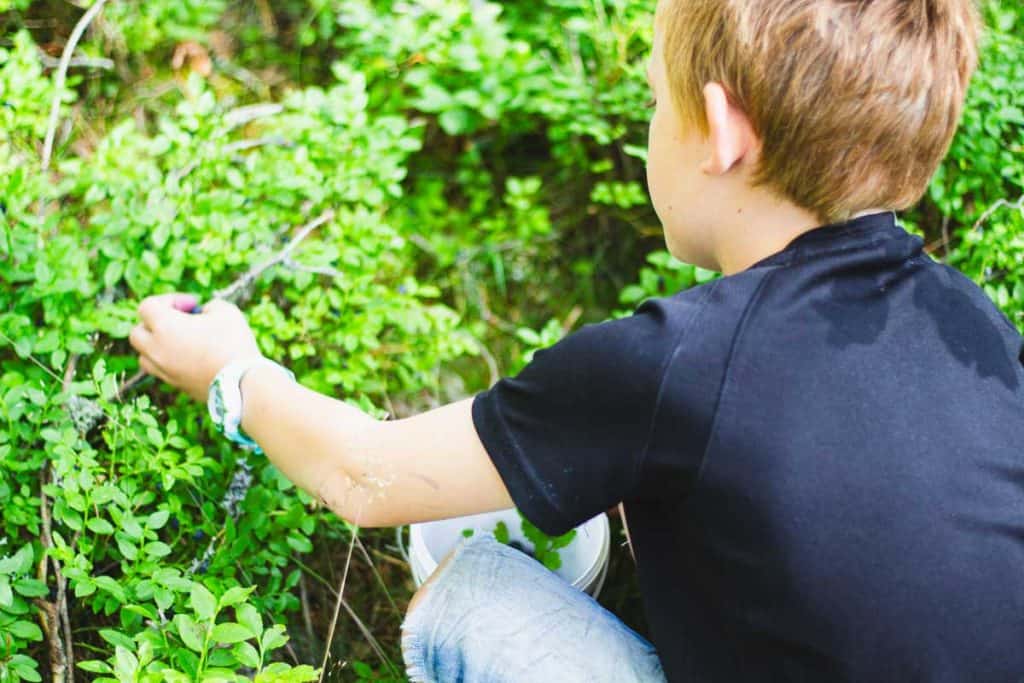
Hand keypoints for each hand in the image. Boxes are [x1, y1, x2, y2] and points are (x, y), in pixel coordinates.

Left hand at [129, 293, 264, 402]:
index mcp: (164, 326)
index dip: (170, 300)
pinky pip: (161, 371)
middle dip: (155, 323)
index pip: (147, 306)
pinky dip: (169, 362)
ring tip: (182, 343)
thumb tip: (204, 313)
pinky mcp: (175, 385)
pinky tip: (192, 358)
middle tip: (181, 322)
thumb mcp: (226, 311)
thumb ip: (209, 306)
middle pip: (137, 332)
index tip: (193, 305)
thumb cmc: (233, 343)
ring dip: (157, 345)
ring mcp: (163, 370)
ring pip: (144, 355)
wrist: (242, 384)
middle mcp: (156, 349)